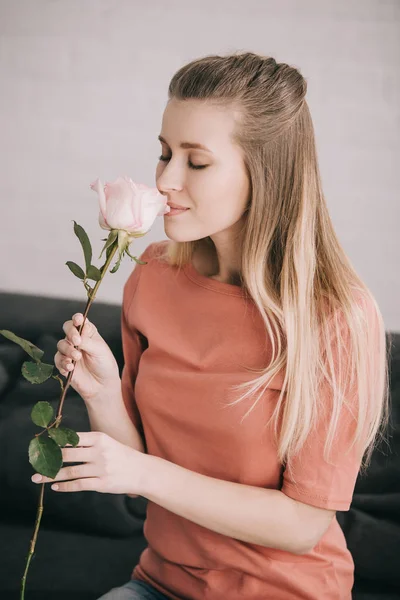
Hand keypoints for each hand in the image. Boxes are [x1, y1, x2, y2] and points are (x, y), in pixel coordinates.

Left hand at [31, 431, 145, 496]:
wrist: (142, 471)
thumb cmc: (122, 456)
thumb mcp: (107, 443)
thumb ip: (88, 443)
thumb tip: (63, 445)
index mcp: (100, 438)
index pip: (72, 438)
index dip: (55, 442)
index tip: (41, 444)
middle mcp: (100, 452)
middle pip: (68, 455)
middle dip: (49, 459)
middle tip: (35, 462)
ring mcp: (101, 468)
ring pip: (70, 472)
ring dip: (51, 476)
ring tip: (37, 478)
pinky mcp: (102, 483)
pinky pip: (79, 485)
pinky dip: (65, 486)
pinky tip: (55, 487)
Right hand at [54, 313, 120, 401]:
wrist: (102, 386)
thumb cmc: (104, 365)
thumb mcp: (99, 351)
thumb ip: (87, 341)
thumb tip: (77, 336)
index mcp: (88, 332)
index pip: (79, 320)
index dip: (77, 318)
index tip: (78, 320)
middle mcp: (77, 339)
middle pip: (67, 328)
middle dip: (70, 333)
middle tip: (77, 341)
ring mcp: (69, 351)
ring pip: (61, 344)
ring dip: (68, 350)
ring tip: (77, 357)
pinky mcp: (63, 364)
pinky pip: (57, 359)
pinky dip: (63, 362)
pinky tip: (71, 367)